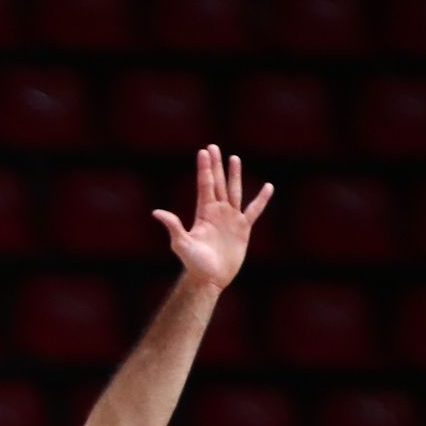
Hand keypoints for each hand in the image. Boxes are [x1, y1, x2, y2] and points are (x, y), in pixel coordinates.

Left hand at [154, 144, 273, 290]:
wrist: (210, 278)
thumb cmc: (193, 263)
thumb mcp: (182, 243)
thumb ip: (173, 226)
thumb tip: (157, 212)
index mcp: (204, 212)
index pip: (205, 185)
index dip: (205, 168)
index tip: (203, 151)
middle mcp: (217, 212)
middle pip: (218, 183)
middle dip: (216, 165)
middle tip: (213, 146)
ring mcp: (231, 218)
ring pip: (234, 191)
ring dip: (234, 175)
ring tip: (234, 158)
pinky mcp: (244, 228)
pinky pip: (254, 210)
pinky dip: (261, 199)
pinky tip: (268, 187)